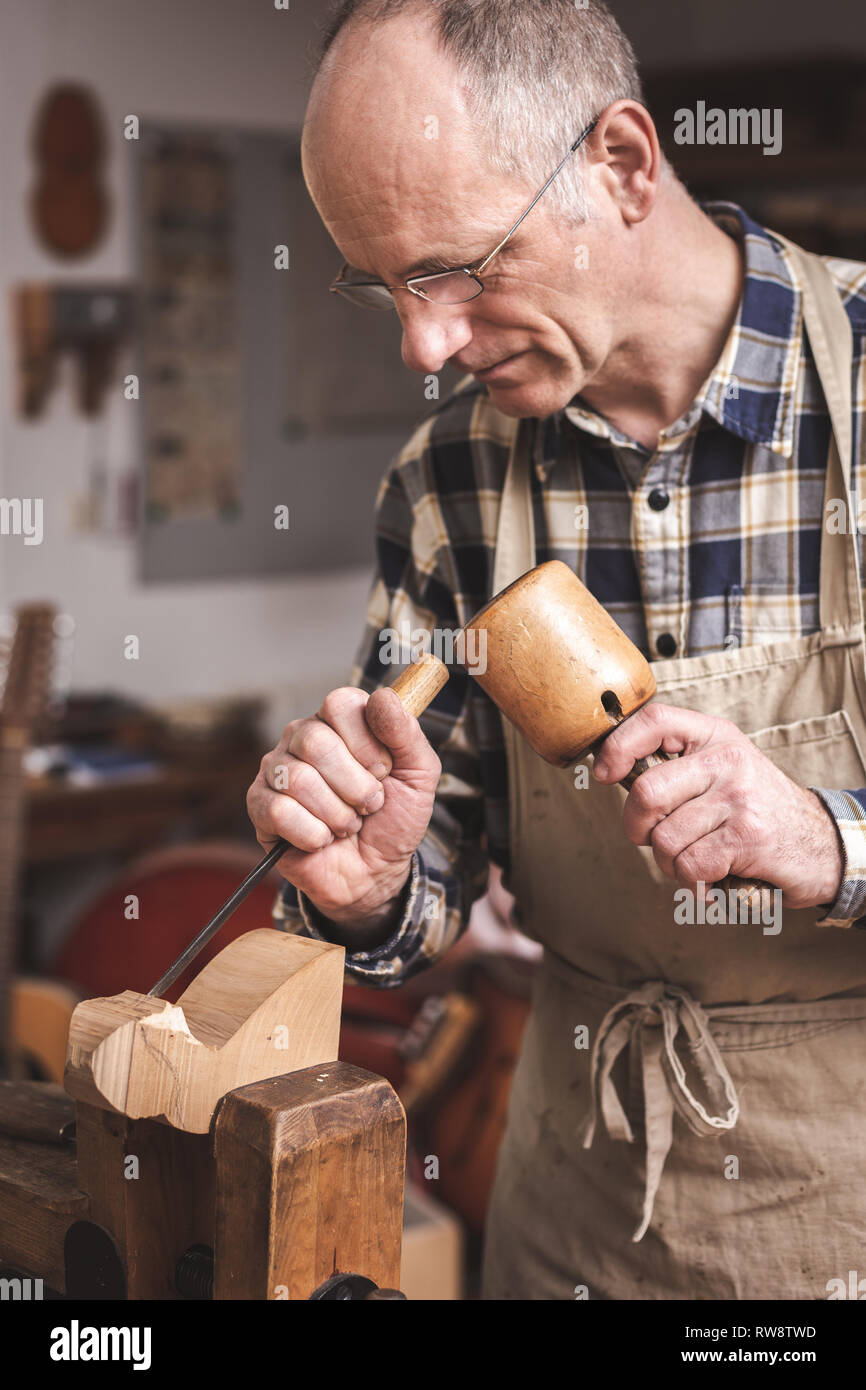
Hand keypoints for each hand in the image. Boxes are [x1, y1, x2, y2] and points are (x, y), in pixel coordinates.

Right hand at [246, 686, 440, 929]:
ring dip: (338, 815)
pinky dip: (314, 834)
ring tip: (348, 824)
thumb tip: (383, 696)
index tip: (383, 770)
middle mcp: (302, 737)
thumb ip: (406, 733)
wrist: (376, 874)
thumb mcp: (419, 775)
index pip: (340, 705)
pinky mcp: (260, 806)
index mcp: (338, 721)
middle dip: (355, 786)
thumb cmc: (394, 819)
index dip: (367, 743)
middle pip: (315, 742)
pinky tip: (323, 839)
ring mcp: (276, 770)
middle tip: (368, 804)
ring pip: (298, 780)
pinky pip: (279, 811)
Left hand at [592, 703, 843, 909]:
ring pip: (664, 838)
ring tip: (696, 858)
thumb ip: (676, 766)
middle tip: (650, 838)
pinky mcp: (747, 837)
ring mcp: (739, 798)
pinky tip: (712, 876)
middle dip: (636, 827)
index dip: (618, 747)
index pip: (654, 721)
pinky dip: (692, 881)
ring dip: (670, 862)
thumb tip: (610, 772)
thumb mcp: (722, 769)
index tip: (603, 774)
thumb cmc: (755, 810)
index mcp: (715, 735)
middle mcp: (727, 759)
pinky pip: (689, 865)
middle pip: (647, 791)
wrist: (820, 844)